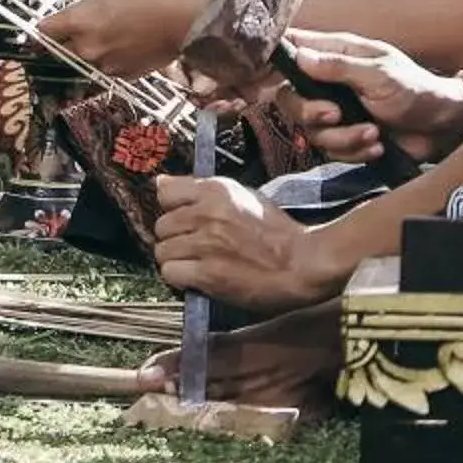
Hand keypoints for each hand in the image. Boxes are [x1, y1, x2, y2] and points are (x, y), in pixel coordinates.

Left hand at [39, 0, 207, 78]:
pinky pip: (111, 66)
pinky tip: (133, 40)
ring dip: (97, 47)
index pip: (45, 31)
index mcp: (79, 22)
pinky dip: (116, 57)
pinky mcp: (126, 75)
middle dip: (74, 37)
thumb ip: (87, 4)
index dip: (46, 27)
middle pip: (66, 47)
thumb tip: (79, 12)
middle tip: (93, 21)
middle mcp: (88, 48)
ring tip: (120, 28)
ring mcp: (107, 65)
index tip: (48, 24)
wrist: (187, 17)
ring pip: (90, 57)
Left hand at [153, 173, 352, 314]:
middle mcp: (206, 213)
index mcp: (216, 190)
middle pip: (161, 226)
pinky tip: (199, 279)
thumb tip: (159, 183)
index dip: (172, 210)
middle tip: (195, 248)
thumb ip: (202, 191)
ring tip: (197, 264)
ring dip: (176, 261)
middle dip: (175, 238)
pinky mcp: (208, 273)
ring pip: (162, 251)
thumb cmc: (276, 232)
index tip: (185, 221)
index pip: (165, 193)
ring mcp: (206, 243)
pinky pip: (171, 273)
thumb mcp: (243, 197)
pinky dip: (181, 279)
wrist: (303, 263)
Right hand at [267, 28, 462, 165]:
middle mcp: (329, 81)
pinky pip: (331, 150)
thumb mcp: (379, 73)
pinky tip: (376, 145)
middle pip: (290, 98)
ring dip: (342, 138)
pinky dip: (354, 151)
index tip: (269, 76)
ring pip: (311, 130)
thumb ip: (338, 65)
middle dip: (310, 113)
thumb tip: (300, 55)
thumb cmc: (415, 88)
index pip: (294, 47)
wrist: (441, 126)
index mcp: (336, 53)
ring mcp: (336, 111)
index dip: (275, 59)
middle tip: (335, 115)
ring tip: (372, 133)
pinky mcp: (346, 137)